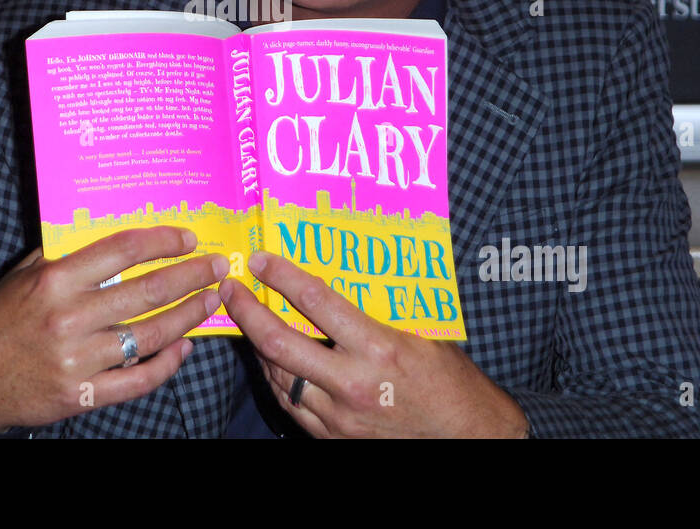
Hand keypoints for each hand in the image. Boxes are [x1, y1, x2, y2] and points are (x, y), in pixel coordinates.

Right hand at [0, 227, 228, 431]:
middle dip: (190, 277)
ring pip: (151, 334)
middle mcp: (69, 316)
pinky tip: (183, 348)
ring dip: (188, 316)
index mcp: (55, 279)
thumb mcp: (22, 276)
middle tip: (216, 267)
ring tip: (210, 302)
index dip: (162, 242)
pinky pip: (138, 379)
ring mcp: (77, 359)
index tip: (187, 239)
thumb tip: (105, 225)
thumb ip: (62, 253)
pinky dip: (167, 364)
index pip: (122, 250)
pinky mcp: (82, 394)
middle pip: (147, 291)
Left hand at [220, 250, 528, 437]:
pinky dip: (275, 379)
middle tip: (232, 290)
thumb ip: (382, 309)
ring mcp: (338, 417)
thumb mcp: (423, 333)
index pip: (316, 301)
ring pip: (277, 376)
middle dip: (247, 312)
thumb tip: (350, 269)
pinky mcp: (332, 438)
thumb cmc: (449, 380)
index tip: (260, 261)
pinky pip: (290, 405)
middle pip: (279, 343)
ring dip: (256, 346)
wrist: (467, 437)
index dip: (281, 276)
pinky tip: (270, 360)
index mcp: (377, 348)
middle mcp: (352, 384)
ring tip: (246, 320)